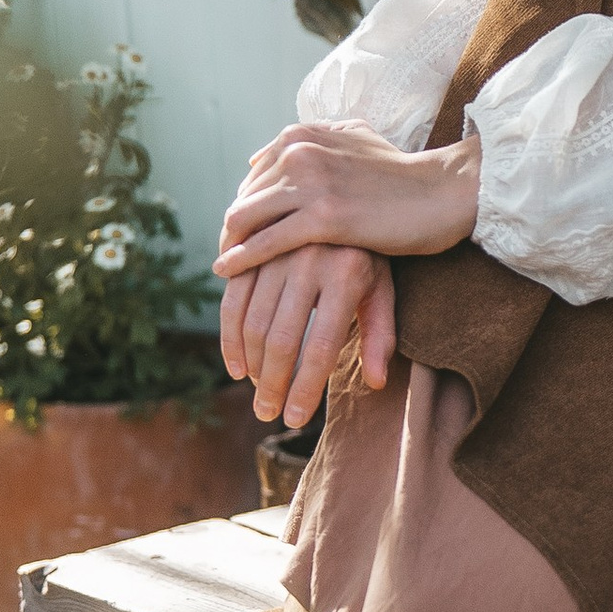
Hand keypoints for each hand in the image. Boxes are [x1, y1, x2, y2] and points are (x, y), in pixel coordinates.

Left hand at [214, 120, 479, 277]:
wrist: (442, 192)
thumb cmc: (404, 174)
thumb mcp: (355, 140)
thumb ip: (313, 141)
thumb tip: (262, 154)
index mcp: (302, 135)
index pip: (253, 175)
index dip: (245, 206)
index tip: (240, 232)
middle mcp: (299, 152)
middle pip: (243, 197)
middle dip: (232, 229)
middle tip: (228, 255)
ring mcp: (310, 184)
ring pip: (244, 218)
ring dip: (230, 246)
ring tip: (227, 269)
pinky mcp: (322, 217)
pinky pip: (265, 241)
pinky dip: (241, 258)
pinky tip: (227, 272)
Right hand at [220, 244, 395, 431]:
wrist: (340, 194)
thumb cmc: (368, 254)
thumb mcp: (383, 288)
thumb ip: (380, 334)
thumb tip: (376, 382)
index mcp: (347, 275)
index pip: (321, 346)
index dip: (305, 387)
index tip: (294, 418)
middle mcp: (309, 262)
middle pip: (281, 339)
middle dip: (272, 384)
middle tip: (268, 413)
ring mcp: (276, 253)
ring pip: (253, 322)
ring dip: (250, 366)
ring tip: (258, 393)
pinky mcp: (251, 249)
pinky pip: (233, 300)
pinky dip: (229, 337)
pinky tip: (236, 367)